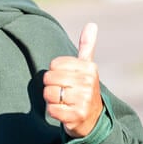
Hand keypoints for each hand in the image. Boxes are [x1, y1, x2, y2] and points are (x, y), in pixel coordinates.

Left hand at [43, 23, 103, 138]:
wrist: (93, 119)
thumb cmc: (84, 89)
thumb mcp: (87, 68)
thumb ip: (87, 46)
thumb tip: (92, 24)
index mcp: (89, 68)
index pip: (54, 64)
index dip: (55, 73)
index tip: (67, 80)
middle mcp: (88, 83)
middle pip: (49, 79)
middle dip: (52, 87)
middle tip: (64, 92)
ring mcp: (84, 100)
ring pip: (49, 94)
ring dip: (52, 100)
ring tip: (64, 102)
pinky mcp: (77, 115)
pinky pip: (51, 110)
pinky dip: (54, 112)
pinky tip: (64, 112)